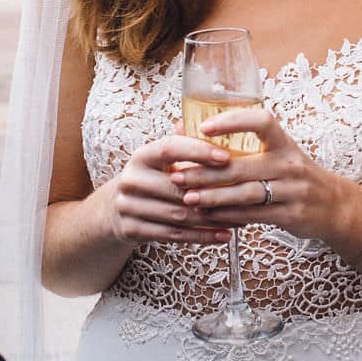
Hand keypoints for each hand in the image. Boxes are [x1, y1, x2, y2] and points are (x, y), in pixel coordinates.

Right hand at [104, 136, 234, 244]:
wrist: (118, 209)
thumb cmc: (153, 178)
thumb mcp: (163, 160)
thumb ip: (187, 144)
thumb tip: (219, 124)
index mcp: (141, 156)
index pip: (169, 149)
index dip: (197, 152)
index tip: (226, 157)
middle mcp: (131, 179)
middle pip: (176, 188)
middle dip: (213, 193)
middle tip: (243, 194)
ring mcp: (128, 206)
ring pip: (179, 214)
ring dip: (213, 219)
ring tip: (241, 218)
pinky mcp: (132, 230)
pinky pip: (174, 235)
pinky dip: (202, 236)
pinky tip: (224, 235)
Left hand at [172, 106, 348, 245]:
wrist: (334, 205)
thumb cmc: (294, 174)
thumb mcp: (276, 152)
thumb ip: (237, 142)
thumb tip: (184, 126)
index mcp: (284, 142)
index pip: (262, 122)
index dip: (233, 121)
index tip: (204, 127)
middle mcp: (290, 163)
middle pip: (242, 166)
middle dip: (206, 171)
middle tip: (178, 174)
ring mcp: (292, 190)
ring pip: (246, 193)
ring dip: (213, 197)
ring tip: (188, 198)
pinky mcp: (291, 214)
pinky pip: (254, 215)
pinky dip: (228, 216)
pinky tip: (208, 215)